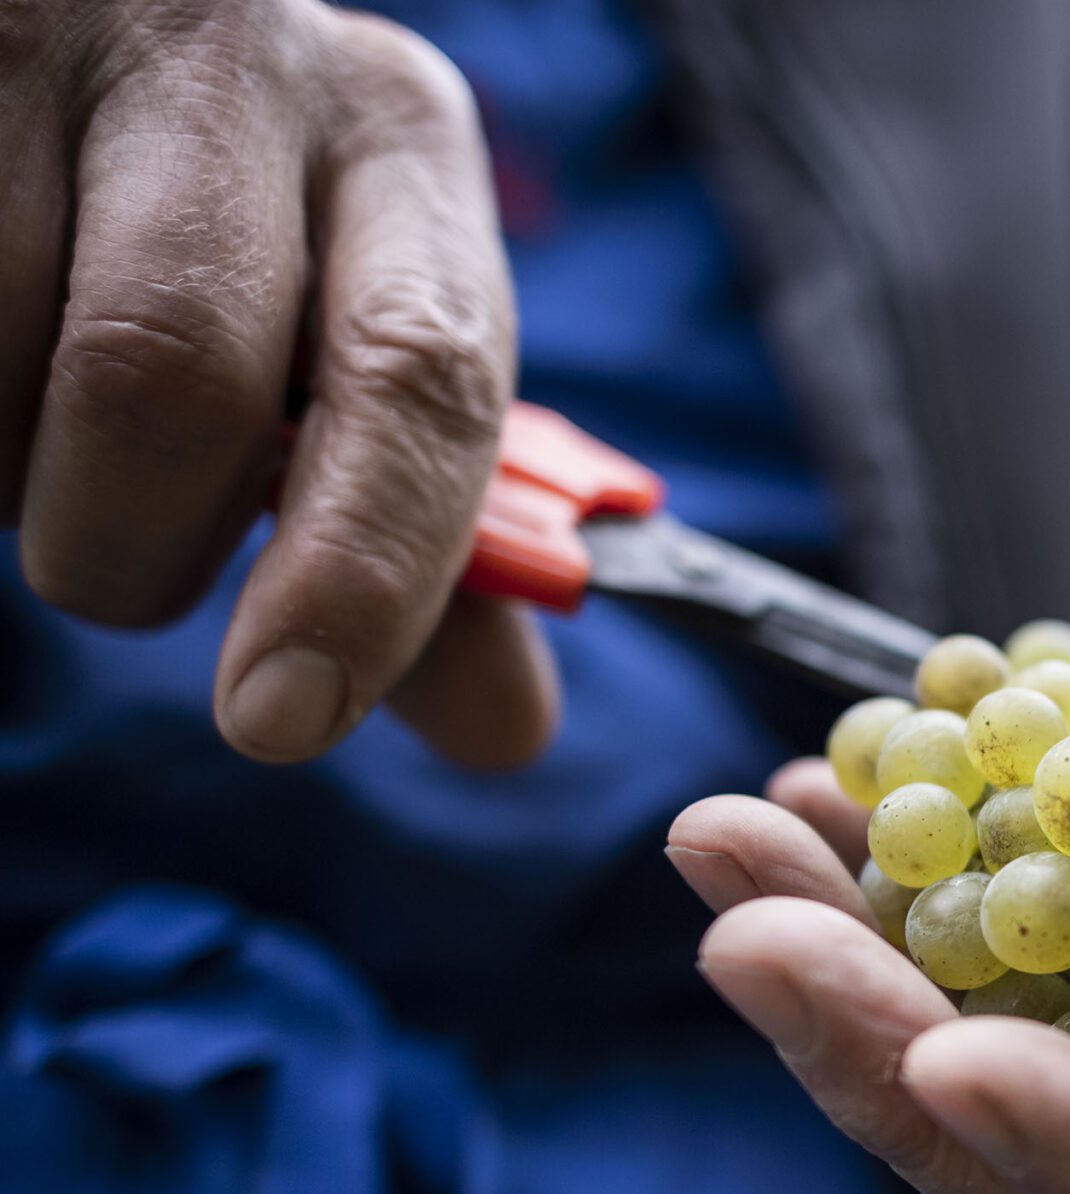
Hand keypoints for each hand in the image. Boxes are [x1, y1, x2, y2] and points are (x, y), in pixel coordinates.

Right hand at [2, 1, 550, 766]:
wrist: (61, 22)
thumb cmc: (222, 227)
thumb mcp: (353, 335)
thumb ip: (426, 537)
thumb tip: (502, 730)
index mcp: (398, 143)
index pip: (422, 377)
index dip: (364, 572)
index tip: (283, 719)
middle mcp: (245, 61)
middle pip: (172, 380)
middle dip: (128, 539)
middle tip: (118, 544)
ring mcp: (50, 33)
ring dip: (6, 475)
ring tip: (31, 407)